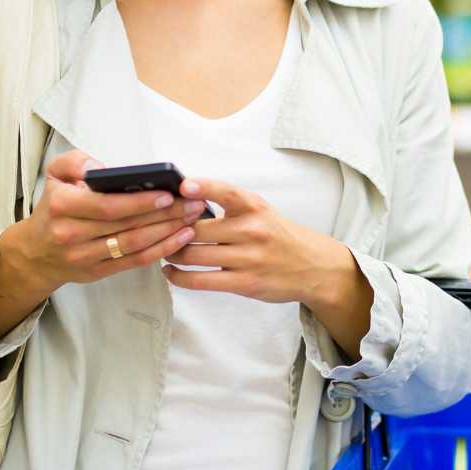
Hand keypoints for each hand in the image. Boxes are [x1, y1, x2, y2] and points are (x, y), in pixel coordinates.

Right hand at [5, 150, 208, 291]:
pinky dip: (161, 250)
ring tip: (192, 218)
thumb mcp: (54, 175)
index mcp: (62, 206)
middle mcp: (71, 234)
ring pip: (134, 244)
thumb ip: (74, 161)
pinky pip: (134, 261)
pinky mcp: (97, 272)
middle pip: (126, 225)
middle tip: (193, 203)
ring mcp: (84, 256)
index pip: (107, 205)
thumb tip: (100, 168)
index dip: (140, 202)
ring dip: (168, 231)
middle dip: (165, 214)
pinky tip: (180, 237)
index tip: (168, 194)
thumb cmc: (53, 208)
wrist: (35, 253)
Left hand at [163, 177, 352, 308]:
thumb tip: (186, 202)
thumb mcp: (261, 212)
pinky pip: (201, 280)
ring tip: (163, 250)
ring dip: (171, 253)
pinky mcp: (243, 283)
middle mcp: (252, 230)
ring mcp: (248, 258)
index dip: (204, 187)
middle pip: (197, 228)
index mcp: (255, 207)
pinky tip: (171, 272)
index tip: (185, 186)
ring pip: (194, 255)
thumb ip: (230, 206)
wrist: (312, 267)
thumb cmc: (279, 236)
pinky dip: (179, 277)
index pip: (227, 192)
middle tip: (158, 229)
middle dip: (172, 229)